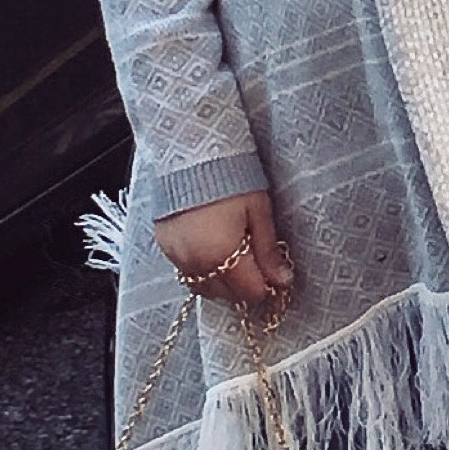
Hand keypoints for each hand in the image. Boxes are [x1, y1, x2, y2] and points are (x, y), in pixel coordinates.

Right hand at [154, 190, 293, 305]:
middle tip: (257, 264)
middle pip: (228, 295)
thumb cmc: (228, 178)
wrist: (188, 154)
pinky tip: (214, 253)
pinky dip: (204, 272)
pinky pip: (188, 274)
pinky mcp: (165, 247)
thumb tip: (283, 280)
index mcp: (221, 255)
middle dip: (246, 286)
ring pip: (206, 288)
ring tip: (236, 258)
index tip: (274, 274)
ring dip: (224, 282)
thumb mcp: (257, 211)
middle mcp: (196, 262)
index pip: (250, 292)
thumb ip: (268, 251)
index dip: (267, 286)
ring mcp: (177, 256)